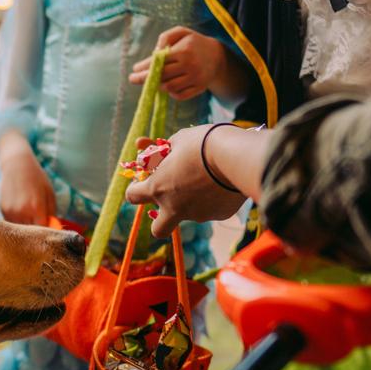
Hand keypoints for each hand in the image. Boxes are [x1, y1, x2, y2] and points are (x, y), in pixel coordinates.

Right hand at [0, 140, 56, 224]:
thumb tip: (52, 228)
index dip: (46, 231)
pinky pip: (11, 222)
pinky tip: (20, 209)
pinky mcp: (2, 210)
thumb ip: (52, 213)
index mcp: (36, 208)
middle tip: (40, 221)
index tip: (49, 229)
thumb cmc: (37, 178)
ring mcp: (10, 212)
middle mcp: (21, 212)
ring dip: (26, 226)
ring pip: (20, 229)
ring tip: (29, 214)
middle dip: (36, 230)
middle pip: (30, 233)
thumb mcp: (50, 194)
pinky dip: (17, 220)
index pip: (42, 230)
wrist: (16, 165)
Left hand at [126, 126, 246, 237]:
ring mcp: (198, 215)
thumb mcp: (179, 139)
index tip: (142, 183)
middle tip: (169, 203)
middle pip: (159, 229)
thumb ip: (162, 149)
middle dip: (160, 220)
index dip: (135, 189)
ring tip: (208, 176)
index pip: (133, 197)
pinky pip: (213, 208)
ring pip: (191, 213)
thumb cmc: (203, 144)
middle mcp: (175, 208)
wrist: (237, 156)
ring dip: (193, 199)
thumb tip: (144, 145)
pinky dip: (214, 198)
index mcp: (158, 188)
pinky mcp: (219, 215)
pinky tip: (223, 182)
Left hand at [130, 27, 226, 100]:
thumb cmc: (193, 43)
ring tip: (152, 81)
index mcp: (184, 50)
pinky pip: (180, 95)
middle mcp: (190, 65)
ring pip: (169, 87)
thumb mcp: (181, 32)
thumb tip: (154, 53)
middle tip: (133, 79)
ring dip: (158, 86)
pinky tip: (167, 86)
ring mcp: (196, 78)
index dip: (144, 67)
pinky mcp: (199, 88)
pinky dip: (170, 93)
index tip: (134, 70)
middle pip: (162, 76)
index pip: (159, 61)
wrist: (217, 56)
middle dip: (144, 79)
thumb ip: (165, 37)